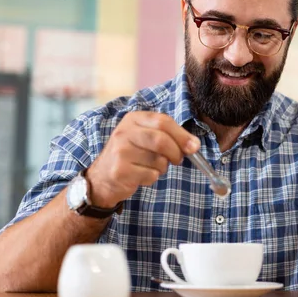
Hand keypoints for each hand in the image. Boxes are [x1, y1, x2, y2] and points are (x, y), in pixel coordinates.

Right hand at [85, 111, 199, 207]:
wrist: (102, 177)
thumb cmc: (131, 155)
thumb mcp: (144, 137)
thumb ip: (168, 135)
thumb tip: (194, 145)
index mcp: (133, 119)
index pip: (163, 121)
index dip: (182, 135)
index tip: (194, 147)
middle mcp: (124, 132)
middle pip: (161, 140)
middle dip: (176, 152)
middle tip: (178, 160)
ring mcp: (120, 151)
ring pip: (158, 160)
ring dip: (162, 167)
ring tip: (152, 166)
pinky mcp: (120, 171)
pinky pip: (151, 175)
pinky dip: (153, 177)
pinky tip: (142, 175)